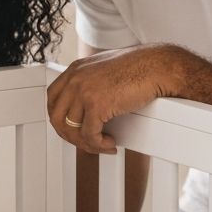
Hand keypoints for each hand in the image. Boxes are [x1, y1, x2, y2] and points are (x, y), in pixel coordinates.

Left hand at [47, 45, 187, 152]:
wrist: (158, 66)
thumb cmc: (141, 68)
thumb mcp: (106, 70)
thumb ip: (92, 83)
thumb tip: (86, 110)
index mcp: (76, 69)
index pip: (52, 98)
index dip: (59, 117)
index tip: (72, 128)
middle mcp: (76, 78)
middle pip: (56, 116)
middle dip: (70, 135)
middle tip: (87, 142)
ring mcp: (84, 90)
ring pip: (71, 129)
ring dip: (87, 143)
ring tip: (102, 145)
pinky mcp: (97, 104)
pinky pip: (89, 135)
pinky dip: (99, 145)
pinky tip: (110, 143)